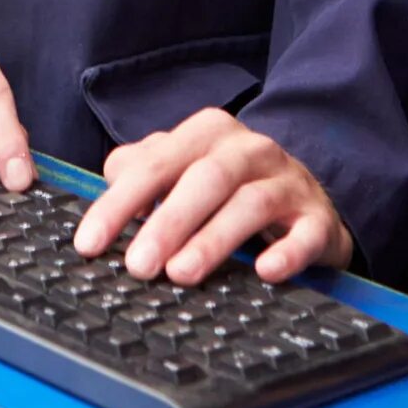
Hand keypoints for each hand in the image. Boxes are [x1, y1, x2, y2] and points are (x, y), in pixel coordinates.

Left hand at [71, 108, 352, 283]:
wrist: (308, 199)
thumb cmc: (230, 188)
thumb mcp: (186, 169)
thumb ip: (145, 170)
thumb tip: (108, 180)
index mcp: (208, 134)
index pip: (156, 164)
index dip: (119, 203)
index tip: (89, 243)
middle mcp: (250, 149)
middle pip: (205, 179)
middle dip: (168, 221)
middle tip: (137, 265)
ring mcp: (288, 182)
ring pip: (251, 203)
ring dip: (214, 239)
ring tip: (182, 273)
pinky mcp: (317, 218)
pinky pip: (306, 234)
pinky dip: (287, 252)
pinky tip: (265, 272)